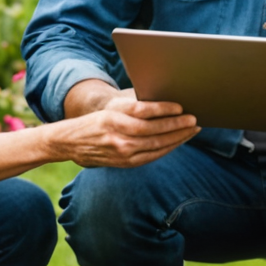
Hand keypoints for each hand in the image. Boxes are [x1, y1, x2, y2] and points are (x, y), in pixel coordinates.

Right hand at [51, 94, 196, 166]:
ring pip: (156, 145)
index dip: (163, 110)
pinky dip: (167, 148)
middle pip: (154, 131)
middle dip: (177, 126)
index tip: (180, 106)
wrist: (70, 143)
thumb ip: (132, 109)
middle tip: (195, 119)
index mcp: (113, 118)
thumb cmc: (95, 121)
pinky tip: (179, 141)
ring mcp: (122, 152)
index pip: (143, 113)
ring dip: (177, 138)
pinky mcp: (125, 163)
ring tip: (192, 130)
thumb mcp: (110, 110)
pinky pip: (152, 156)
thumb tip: (162, 103)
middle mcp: (118, 136)